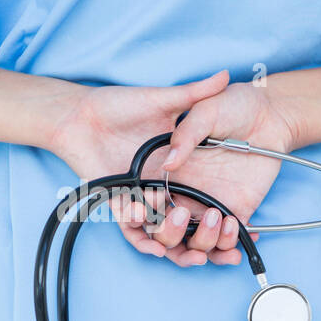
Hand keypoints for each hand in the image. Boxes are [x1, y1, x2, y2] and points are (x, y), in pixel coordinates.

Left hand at [50, 71, 247, 265]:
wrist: (79, 113)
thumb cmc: (119, 104)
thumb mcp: (162, 98)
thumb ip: (194, 92)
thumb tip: (225, 77)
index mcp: (179, 166)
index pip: (207, 199)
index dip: (224, 218)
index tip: (241, 225)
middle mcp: (163, 185)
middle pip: (188, 224)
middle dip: (206, 241)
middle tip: (218, 243)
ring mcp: (141, 195)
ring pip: (162, 232)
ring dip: (175, 241)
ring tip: (189, 244)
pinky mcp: (117, 200)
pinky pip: (131, 228)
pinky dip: (141, 235)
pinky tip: (151, 236)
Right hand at [157, 80, 300, 263]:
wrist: (272, 112)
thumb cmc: (236, 105)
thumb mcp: (206, 110)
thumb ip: (186, 134)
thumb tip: (170, 164)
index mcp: (168, 170)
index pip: (144, 203)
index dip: (139, 216)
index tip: (144, 212)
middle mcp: (185, 192)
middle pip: (165, 233)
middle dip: (169, 235)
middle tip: (184, 215)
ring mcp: (209, 204)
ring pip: (195, 244)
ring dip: (203, 243)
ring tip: (220, 219)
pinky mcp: (236, 210)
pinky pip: (226, 241)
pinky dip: (229, 246)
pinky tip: (238, 228)